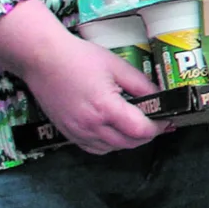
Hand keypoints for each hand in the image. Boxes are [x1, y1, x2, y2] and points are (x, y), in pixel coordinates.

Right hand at [0, 1, 163, 154]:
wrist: (43, 59)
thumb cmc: (79, 58)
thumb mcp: (117, 66)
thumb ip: (141, 84)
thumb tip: (159, 97)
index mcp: (105, 107)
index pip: (140, 130)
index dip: (157, 127)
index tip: (166, 120)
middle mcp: (90, 125)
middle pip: (128, 143)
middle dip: (146, 135)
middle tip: (156, 123)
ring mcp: (77, 132)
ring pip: (112, 149)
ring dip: (128, 141)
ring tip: (136, 126)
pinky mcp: (68, 133)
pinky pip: (94, 148)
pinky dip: (109, 145)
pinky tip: (114, 131)